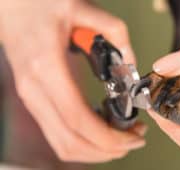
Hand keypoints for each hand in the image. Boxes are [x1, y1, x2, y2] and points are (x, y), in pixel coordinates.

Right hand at [0, 0, 144, 162]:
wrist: (12, 7)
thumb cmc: (42, 5)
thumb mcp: (82, 8)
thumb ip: (115, 32)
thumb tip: (131, 64)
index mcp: (47, 67)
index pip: (78, 118)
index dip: (108, 136)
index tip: (133, 136)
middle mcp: (35, 90)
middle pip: (71, 140)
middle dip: (108, 149)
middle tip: (135, 140)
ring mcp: (32, 99)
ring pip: (63, 144)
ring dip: (96, 151)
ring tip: (122, 140)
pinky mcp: (36, 101)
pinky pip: (58, 135)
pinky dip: (83, 144)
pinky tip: (102, 134)